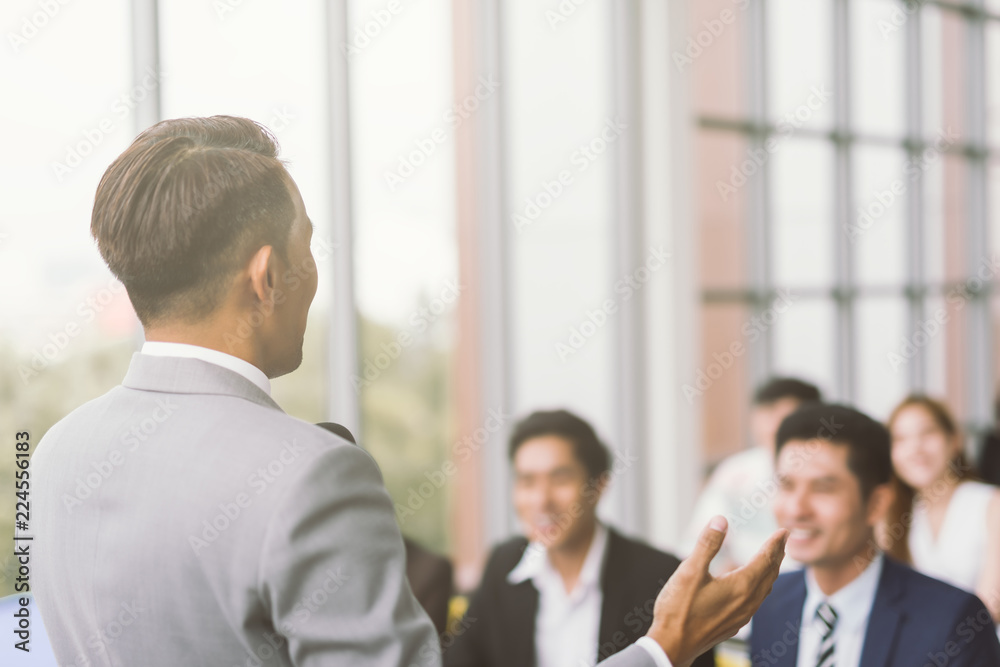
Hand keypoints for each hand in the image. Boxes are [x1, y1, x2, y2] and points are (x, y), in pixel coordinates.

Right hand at [645, 516, 787, 666]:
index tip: (784, 531)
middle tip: (782, 541)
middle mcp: (747, 602)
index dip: (775, 544)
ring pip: (764, 590)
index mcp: (740, 586)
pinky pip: (755, 602)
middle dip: (777, 555)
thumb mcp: (690, 570)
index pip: (765, 560)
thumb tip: (721, 520)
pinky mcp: (733, 624)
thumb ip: (707, 544)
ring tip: (772, 561)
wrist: (672, 645)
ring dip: (770, 572)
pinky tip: (751, 587)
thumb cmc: (679, 609)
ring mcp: (741, 616)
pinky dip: (760, 587)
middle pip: (769, 574)